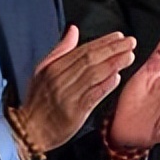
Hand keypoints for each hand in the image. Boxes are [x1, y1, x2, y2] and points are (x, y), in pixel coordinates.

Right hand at [16, 27, 136, 152]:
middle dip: (113, 49)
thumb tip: (73, 30)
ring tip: (129, 56)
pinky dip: (106, 86)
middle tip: (130, 43)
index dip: (103, 42)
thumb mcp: (42, 70)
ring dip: (114, 64)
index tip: (119, 37)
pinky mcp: (75, 112)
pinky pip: (93, 95)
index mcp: (53, 68)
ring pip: (94, 75)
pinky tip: (117, 78)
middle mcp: (60, 80)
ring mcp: (68, 96)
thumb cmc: (37, 100)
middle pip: (90, 60)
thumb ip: (60, 50)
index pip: (82, 50)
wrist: (29, 129)